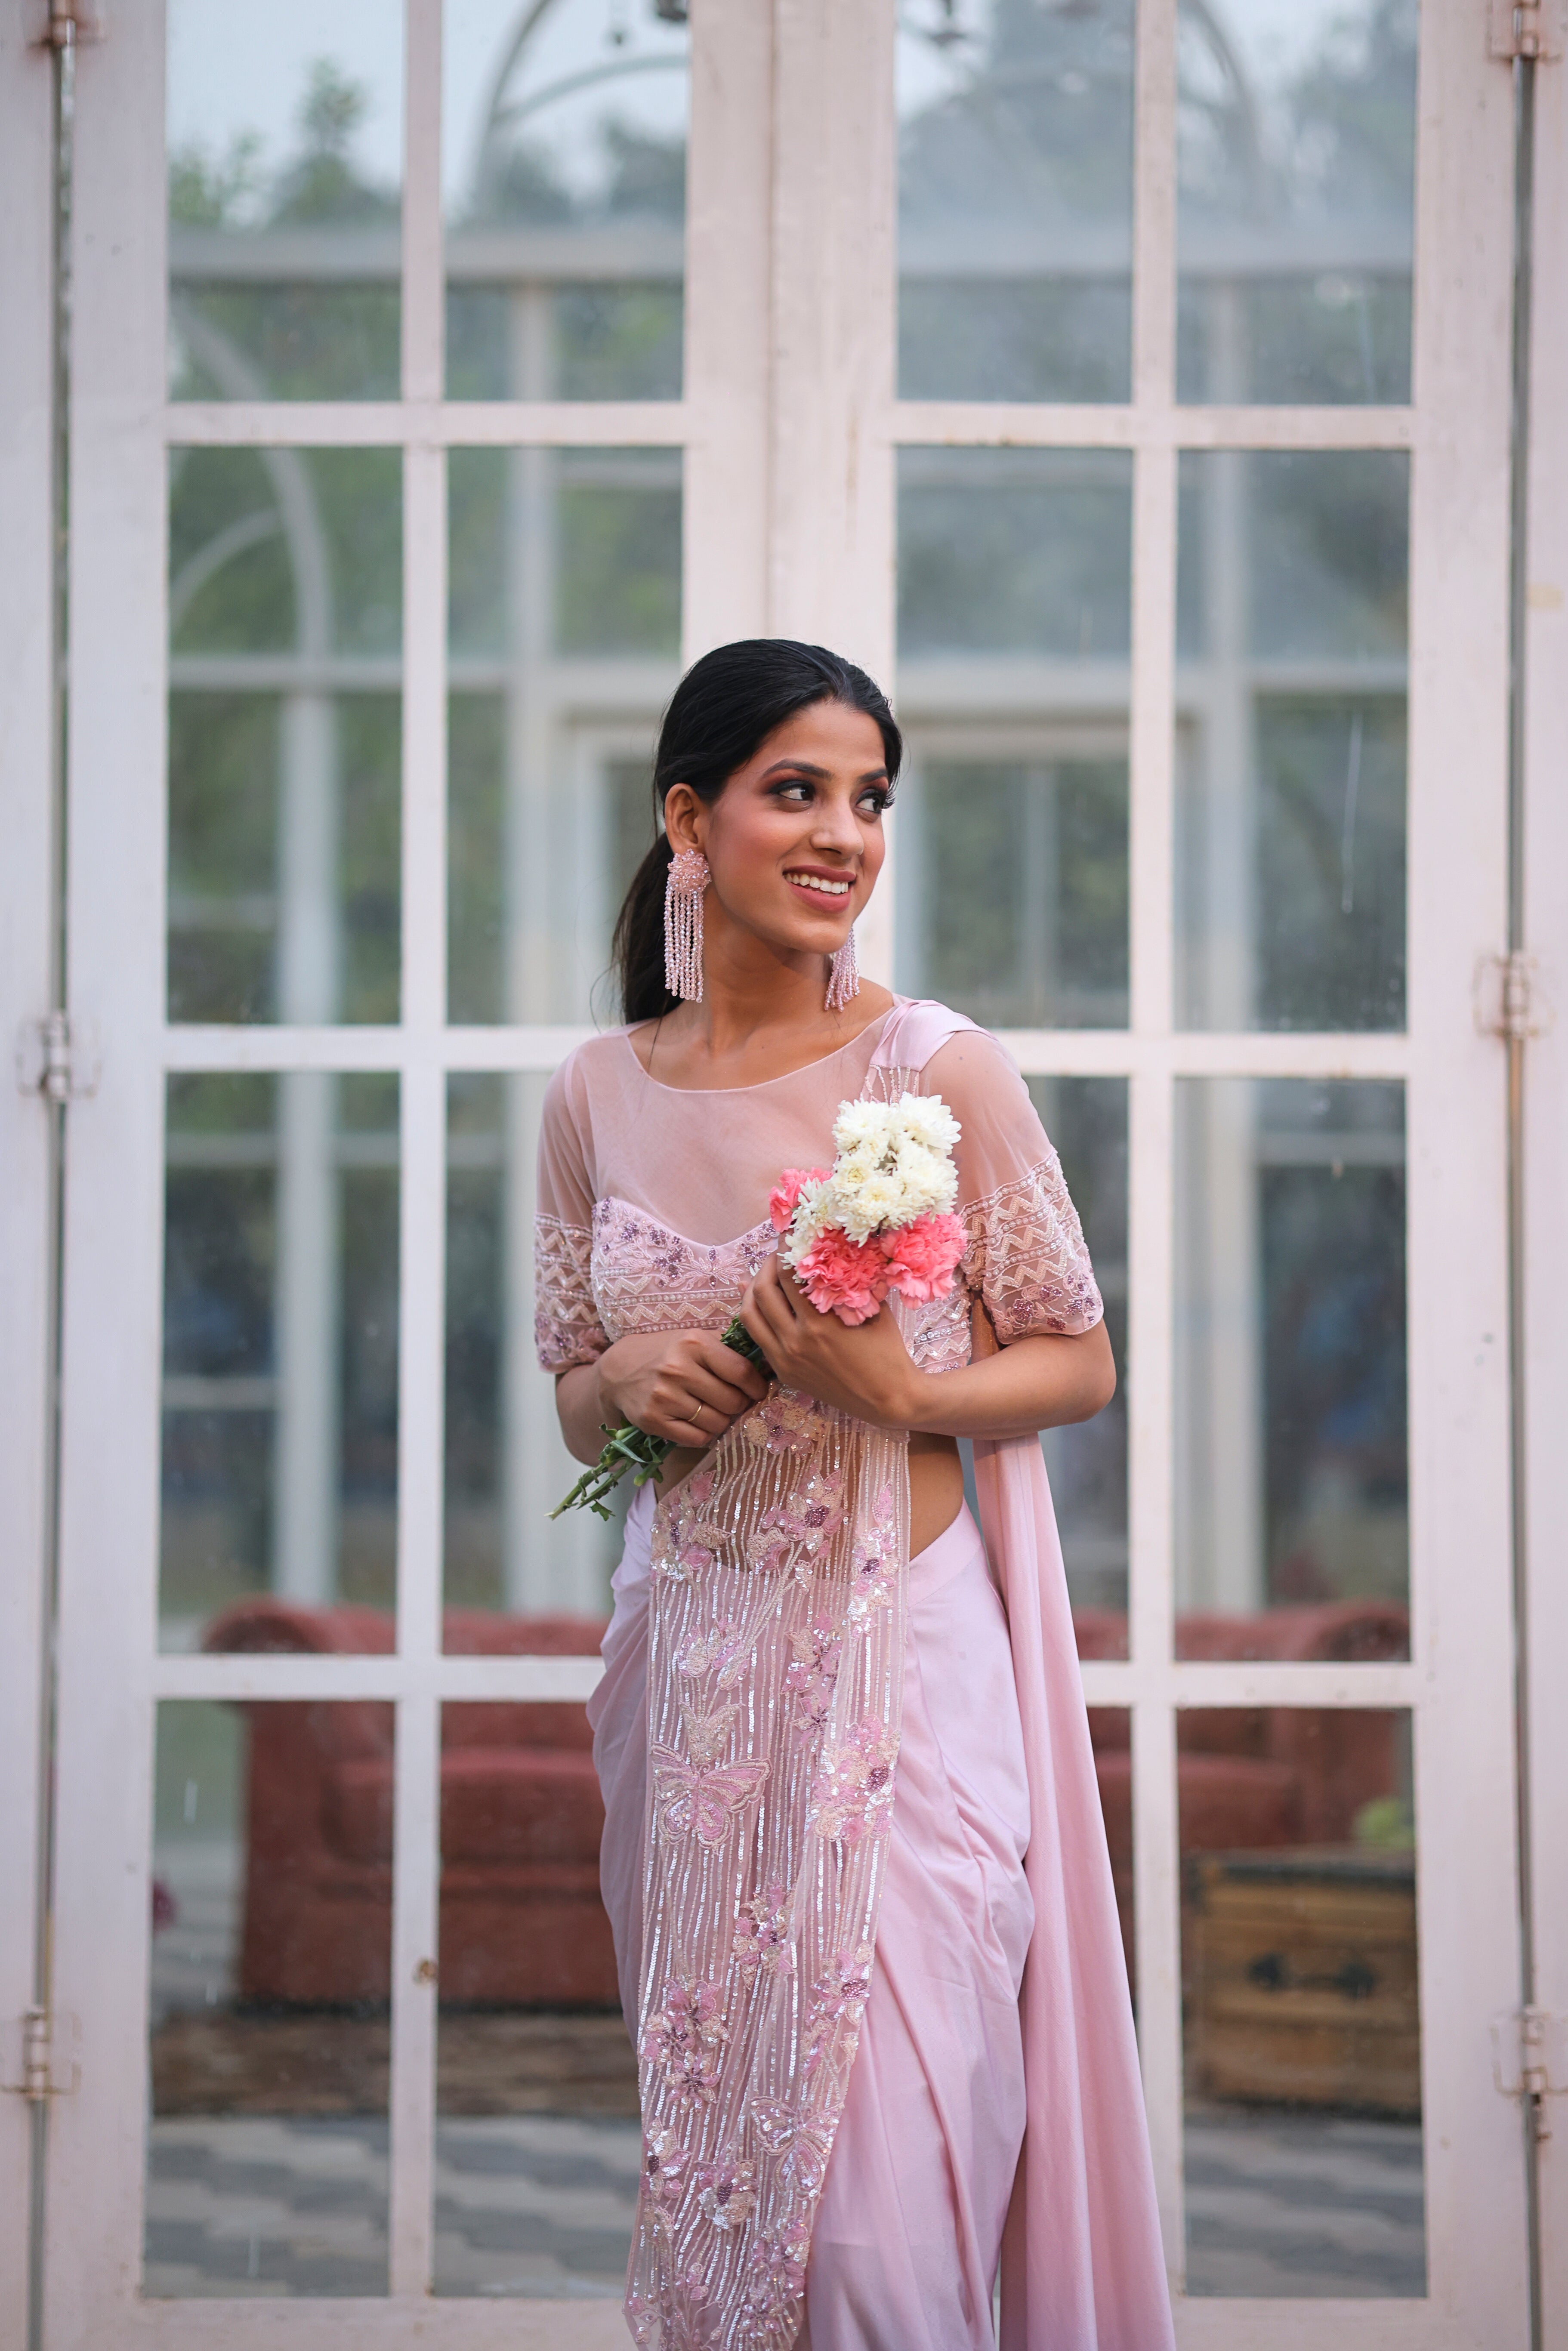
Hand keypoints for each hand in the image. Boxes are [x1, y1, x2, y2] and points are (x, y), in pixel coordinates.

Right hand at [596, 1328, 769, 1450]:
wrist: (620, 1372)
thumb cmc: (667, 1354)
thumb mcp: (694, 1339)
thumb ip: (729, 1348)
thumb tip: (770, 1363)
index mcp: (693, 1342)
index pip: (742, 1371)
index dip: (757, 1386)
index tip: (758, 1390)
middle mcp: (678, 1368)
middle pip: (732, 1401)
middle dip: (740, 1405)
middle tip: (734, 1402)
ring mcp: (664, 1396)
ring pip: (717, 1423)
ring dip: (722, 1421)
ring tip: (714, 1410)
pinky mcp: (653, 1420)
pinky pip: (697, 1439)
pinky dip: (704, 1434)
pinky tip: (698, 1422)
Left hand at [739, 1255, 917, 1430]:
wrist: (888, 1399)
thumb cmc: (887, 1350)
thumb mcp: (872, 1309)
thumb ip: (848, 1282)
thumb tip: (831, 1249)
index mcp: (819, 1323)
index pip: (788, 1274)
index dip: (784, 1249)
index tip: (788, 1234)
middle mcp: (796, 1341)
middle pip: (763, 1290)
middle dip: (766, 1264)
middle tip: (777, 1253)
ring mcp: (786, 1359)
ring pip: (750, 1314)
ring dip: (753, 1288)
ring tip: (765, 1274)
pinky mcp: (783, 1372)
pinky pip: (757, 1336)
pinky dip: (755, 1314)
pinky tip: (758, 1300)